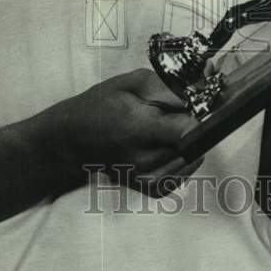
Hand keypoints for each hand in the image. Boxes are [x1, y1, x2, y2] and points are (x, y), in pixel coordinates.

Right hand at [68, 69, 201, 196]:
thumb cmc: (102, 105)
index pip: (189, 129)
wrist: (75, 137)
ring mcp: (146, 177)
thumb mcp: (132, 82)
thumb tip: (195, 99)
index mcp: (139, 127)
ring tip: (164, 130)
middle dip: (189, 127)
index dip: (194, 114)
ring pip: (190, 159)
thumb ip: (166, 89)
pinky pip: (181, 176)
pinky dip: (182, 161)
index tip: (186, 107)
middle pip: (192, 143)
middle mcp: (143, 158)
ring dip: (186, 143)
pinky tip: (169, 147)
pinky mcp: (148, 188)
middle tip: (170, 116)